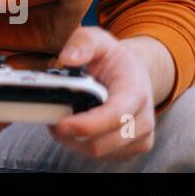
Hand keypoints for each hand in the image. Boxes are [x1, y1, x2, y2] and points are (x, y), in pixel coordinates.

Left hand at [47, 26, 155, 159]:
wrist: (134, 72)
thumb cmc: (113, 58)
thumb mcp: (97, 40)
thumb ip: (82, 43)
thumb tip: (66, 58)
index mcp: (136, 91)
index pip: (115, 117)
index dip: (87, 125)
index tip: (61, 124)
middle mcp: (144, 118)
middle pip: (104, 142)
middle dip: (72, 135)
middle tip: (51, 119)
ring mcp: (141, 136)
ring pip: (99, 152)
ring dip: (74, 141)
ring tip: (61, 119)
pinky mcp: (133, 148)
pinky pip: (102, 155)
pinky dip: (83, 144)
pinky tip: (75, 127)